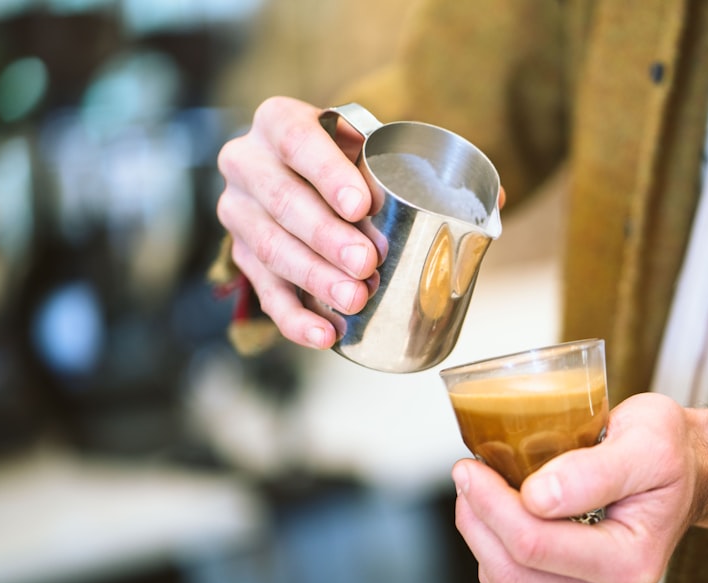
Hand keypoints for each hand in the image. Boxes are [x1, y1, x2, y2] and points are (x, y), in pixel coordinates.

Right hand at [216, 96, 382, 348]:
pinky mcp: (242, 257)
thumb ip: (393, 165)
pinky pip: (265, 293)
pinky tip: (325, 334)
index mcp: (277, 122)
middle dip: (326, 237)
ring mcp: (239, 213)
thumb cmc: (345, 159)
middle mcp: (246, 163)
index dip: (328, 174)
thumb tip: (467, 202)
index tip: (361, 206)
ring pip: (270, 249)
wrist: (303, 176)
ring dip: (315, 279)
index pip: (297, 141)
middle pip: (282, 201)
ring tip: (355, 299)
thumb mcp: (364, 144)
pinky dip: (296, 319)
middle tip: (366, 262)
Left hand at [452, 392, 707, 582]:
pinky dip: (495, 539)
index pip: (535, 544)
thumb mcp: (648, 440)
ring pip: (505, 578)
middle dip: (478, 517)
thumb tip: (537, 497)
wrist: (688, 472)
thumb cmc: (669, 452)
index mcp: (633, 564)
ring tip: (483, 484)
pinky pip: (513, 576)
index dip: (491, 504)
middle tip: (467, 471)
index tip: (471, 465)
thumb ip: (595, 470)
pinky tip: (503, 504)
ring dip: (481, 530)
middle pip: (512, 569)